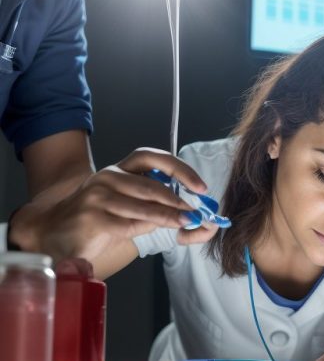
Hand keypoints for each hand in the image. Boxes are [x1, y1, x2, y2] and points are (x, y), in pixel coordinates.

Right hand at [9, 148, 214, 261]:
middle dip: (179, 201)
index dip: (180, 169)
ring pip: (143, 206)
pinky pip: (127, 225)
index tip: (200, 186)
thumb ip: (162, 209)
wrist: (55, 233)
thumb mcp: (132, 209)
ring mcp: (97, 196)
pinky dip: (144, 230)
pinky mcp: (91, 218)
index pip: (153, 157)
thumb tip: (200, 219)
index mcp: (120, 169)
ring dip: (168, 217)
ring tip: (185, 223)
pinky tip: (151, 232)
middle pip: (152, 186)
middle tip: (196, 213)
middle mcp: (108, 177)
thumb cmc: (100, 219)